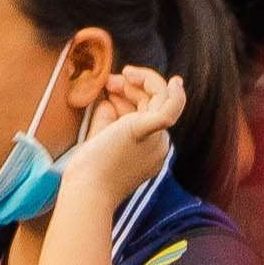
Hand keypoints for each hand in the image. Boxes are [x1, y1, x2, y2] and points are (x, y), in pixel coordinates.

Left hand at [49, 48, 189, 213]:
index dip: (129, 95)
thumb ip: (108, 117)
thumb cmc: (90, 170)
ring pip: (161, 99)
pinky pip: (171, 110)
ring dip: (143, 81)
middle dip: (133, 87)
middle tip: (110, 80)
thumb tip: (109, 98)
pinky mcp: (147, 131)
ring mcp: (156, 139)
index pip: (146, 112)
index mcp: (149, 148)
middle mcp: (159, 145)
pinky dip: (176, 95)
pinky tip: (175, 83)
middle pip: (153, 103)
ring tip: (123, 74)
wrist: (87, 190)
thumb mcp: (101, 137)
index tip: (108, 88)